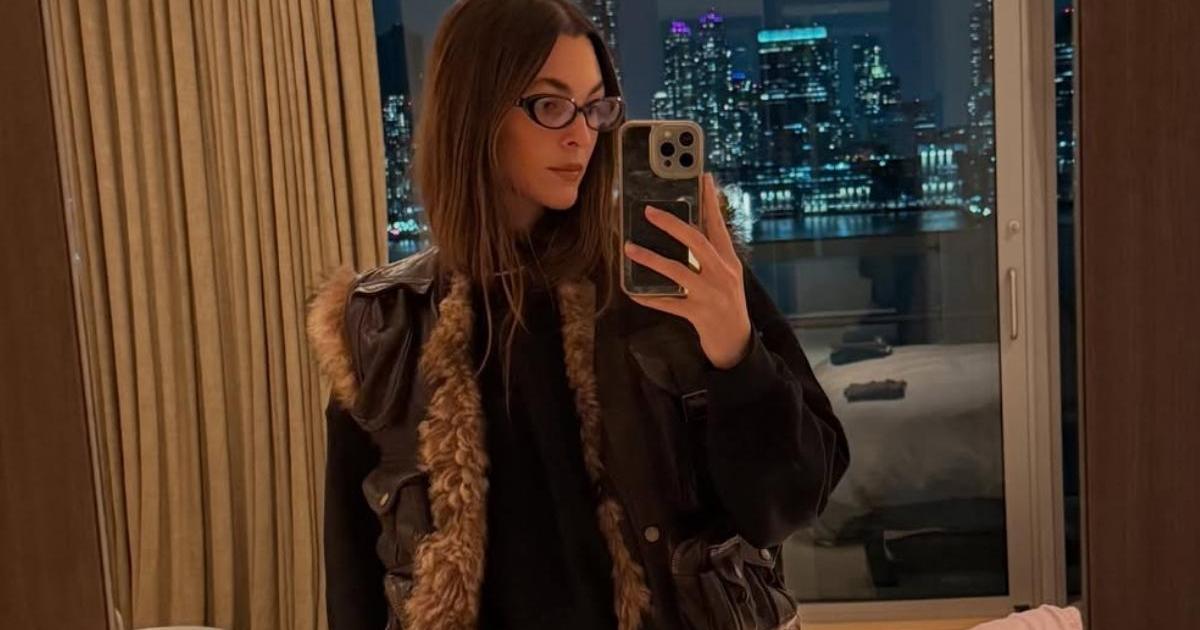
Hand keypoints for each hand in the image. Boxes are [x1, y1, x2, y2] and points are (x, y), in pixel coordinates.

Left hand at [624, 173, 751, 369]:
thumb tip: (685, 231)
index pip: (718, 225)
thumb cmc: (727, 304)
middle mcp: (722, 274)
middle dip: (671, 224)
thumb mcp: (727, 276)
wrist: (737, 343)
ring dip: (650, 258)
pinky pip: (668, 303)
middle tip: (648, 211)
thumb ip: (711, 255)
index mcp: (729, 261)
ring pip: (677, 270)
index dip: (710, 201)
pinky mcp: (698, 314)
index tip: (702, 177)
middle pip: (696, 242)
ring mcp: (710, 295)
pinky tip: (633, 291)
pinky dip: (649, 297)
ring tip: (629, 248)